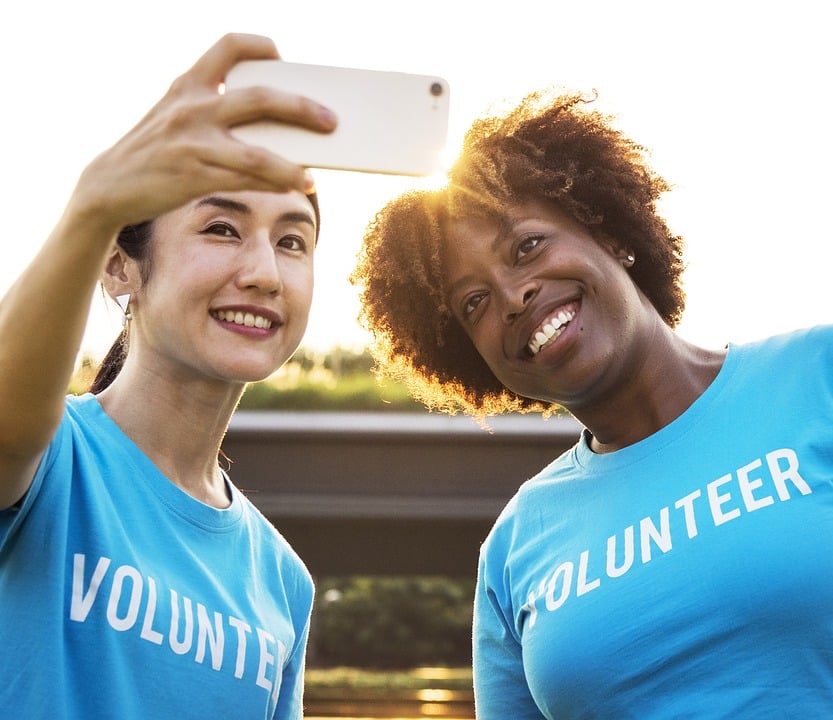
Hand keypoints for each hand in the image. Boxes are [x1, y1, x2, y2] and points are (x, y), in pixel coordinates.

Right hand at [70, 33, 336, 235]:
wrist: (108, 186)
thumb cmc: (153, 151)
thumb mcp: (173, 116)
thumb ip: (212, 109)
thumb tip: (273, 124)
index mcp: (187, 85)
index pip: (228, 47)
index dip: (258, 45)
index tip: (280, 54)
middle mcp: (192, 108)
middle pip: (259, 99)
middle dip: (301, 108)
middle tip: (331, 120)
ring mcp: (192, 143)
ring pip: (257, 153)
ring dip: (292, 165)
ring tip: (314, 175)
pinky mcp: (193, 176)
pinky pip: (245, 181)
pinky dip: (273, 184)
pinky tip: (294, 187)